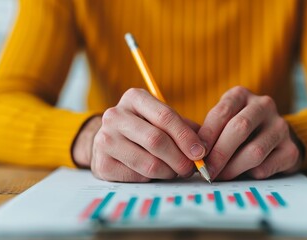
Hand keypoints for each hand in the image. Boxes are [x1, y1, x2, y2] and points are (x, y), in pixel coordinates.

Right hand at [72, 88, 205, 181]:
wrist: (109, 142)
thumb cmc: (144, 129)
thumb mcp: (161, 120)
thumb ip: (184, 128)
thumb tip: (204, 147)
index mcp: (134, 98)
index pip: (165, 116)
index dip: (186, 137)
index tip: (201, 152)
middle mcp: (115, 115)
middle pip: (156, 140)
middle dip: (180, 158)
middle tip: (191, 168)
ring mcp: (105, 140)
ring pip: (149, 163)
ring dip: (169, 172)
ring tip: (174, 171)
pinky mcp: (102, 164)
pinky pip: (137, 177)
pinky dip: (152, 179)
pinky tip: (155, 174)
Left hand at [198, 86, 301, 180]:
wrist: (275, 138)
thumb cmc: (239, 131)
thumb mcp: (222, 122)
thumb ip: (209, 134)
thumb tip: (192, 157)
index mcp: (242, 95)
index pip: (222, 112)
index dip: (207, 135)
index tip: (196, 154)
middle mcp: (264, 105)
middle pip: (239, 128)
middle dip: (219, 153)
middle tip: (206, 170)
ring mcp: (280, 126)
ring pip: (254, 151)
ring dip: (232, 168)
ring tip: (220, 176)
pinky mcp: (290, 149)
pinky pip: (266, 167)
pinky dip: (249, 175)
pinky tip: (242, 174)